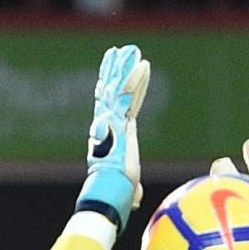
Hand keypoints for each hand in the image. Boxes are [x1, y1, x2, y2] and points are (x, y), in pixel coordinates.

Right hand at [78, 44, 151, 228]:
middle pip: (112, 92)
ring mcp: (111, 120)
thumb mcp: (128, 189)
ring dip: (124, 68)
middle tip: (118, 54)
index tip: (112, 78)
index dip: (116, 93)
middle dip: (115, 72)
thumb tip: (136, 199)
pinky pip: (127, 94)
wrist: (109, 193)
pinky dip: (134, 78)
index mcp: (111, 137)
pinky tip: (140, 63)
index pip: (116, 110)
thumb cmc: (116, 196)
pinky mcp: (117, 121)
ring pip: (119, 88)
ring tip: (129, 50)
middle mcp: (108, 125)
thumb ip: (133, 189)